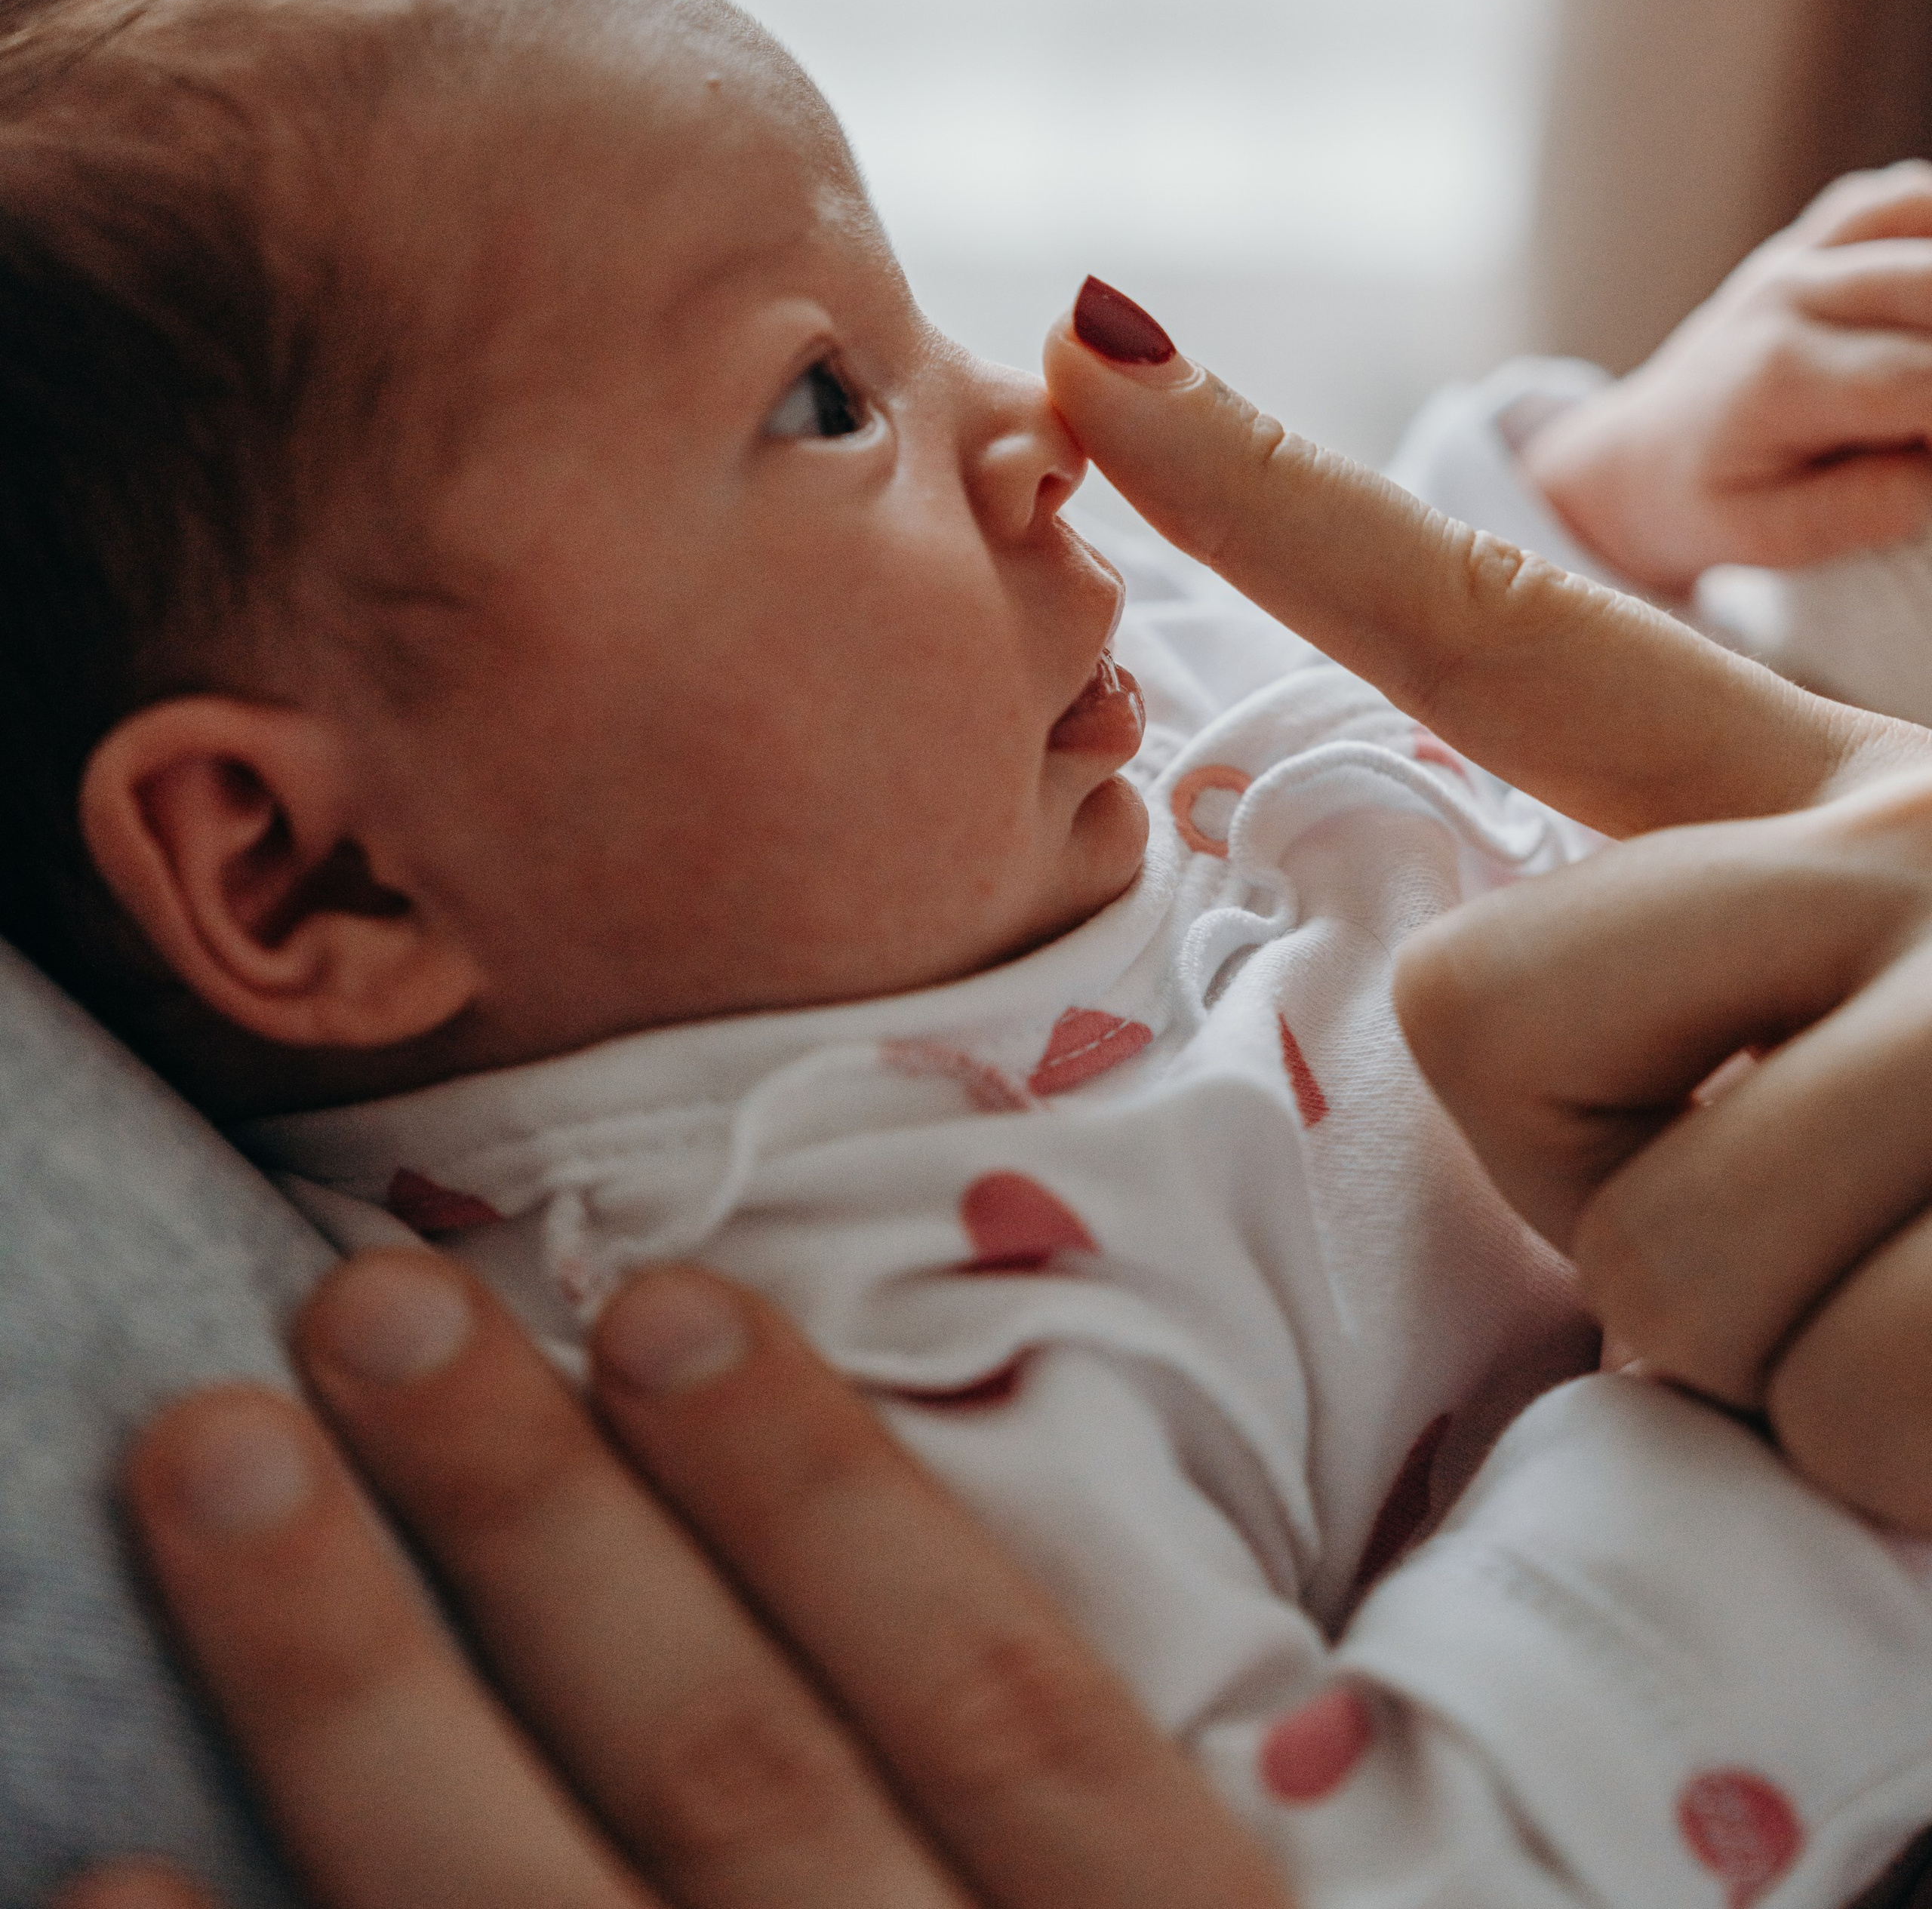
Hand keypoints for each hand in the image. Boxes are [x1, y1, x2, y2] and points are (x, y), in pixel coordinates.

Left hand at [52, 1250, 1290, 1908]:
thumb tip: (870, 1559)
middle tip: (361, 1306)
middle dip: (535, 1528)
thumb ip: (1088, 1830)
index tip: (656, 1300)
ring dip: (357, 1700)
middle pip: (735, 1789)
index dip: (822, 1497)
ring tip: (213, 1467)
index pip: (992, 1710)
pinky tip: (90, 1890)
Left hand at [1046, 289, 1931, 1525]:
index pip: (1500, 625)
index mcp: (1842, 790)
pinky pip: (1844, 1418)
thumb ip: (1739, 968)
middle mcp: (1912, 845)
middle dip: (1603, 1199)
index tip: (1085, 336)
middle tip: (1835, 1224)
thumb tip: (1492, 1038)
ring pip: (1659, 1274)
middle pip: (1475, 1022)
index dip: (1268, 491)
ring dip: (1809, 1371)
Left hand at [1519, 162, 1931, 593]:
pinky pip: (1895, 199)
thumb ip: (1876, 502)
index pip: (1926, 378)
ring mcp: (1799, 257)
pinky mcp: (1809, 241)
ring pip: (1921, 218)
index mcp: (1782, 375)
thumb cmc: (1707, 503)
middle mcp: (1791, 294)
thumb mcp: (1776, 537)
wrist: (1638, 456)